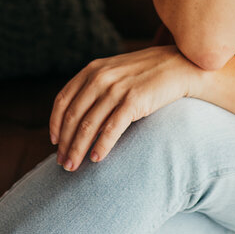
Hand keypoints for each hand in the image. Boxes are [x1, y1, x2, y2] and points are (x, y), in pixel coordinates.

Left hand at [48, 45, 202, 171]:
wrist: (180, 67)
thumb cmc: (147, 74)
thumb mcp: (116, 72)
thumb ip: (96, 87)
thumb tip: (81, 119)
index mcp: (93, 70)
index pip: (63, 99)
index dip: (55, 123)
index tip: (54, 142)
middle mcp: (101, 77)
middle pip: (74, 116)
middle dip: (65, 143)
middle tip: (62, 163)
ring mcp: (117, 89)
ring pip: (89, 125)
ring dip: (78, 149)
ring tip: (74, 166)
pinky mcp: (134, 101)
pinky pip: (111, 129)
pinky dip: (101, 146)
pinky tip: (96, 159)